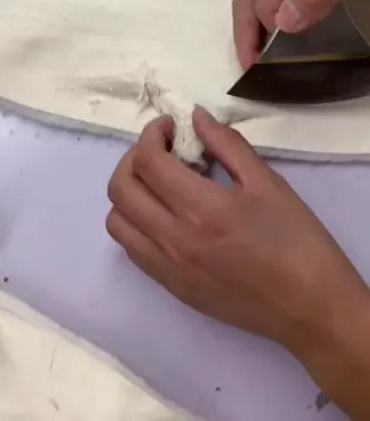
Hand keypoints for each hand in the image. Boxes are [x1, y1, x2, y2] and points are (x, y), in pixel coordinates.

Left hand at [107, 108, 369, 375]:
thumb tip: (195, 117)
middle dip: (133, 158)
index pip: (147, 161)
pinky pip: (132, 249)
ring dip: (129, 192)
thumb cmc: (296, 241)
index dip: (152, 134)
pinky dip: (136, 222)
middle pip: (120, 188)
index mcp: (200, 209)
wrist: (310, 309)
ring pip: (116, 221)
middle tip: (163, 150)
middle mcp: (173, 239)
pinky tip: (166, 213)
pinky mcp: (171, 288)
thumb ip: (227, 144)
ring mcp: (167, 268)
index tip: (171, 127)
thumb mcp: (267, 182)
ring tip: (160, 182)